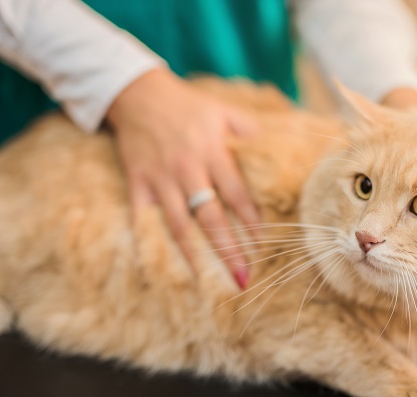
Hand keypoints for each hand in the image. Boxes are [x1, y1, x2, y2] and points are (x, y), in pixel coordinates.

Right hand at [106, 68, 259, 288]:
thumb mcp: (223, 110)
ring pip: (179, 224)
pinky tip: (165, 267)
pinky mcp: (137, 183)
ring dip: (196, 255)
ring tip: (210, 281)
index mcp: (212, 151)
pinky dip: (152, 243)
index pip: (237, 194)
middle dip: (229, 249)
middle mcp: (187, 168)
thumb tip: (278, 148)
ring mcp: (160, 179)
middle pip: (211, 216)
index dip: (252, 222)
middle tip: (244, 276)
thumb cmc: (187, 106)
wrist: (138, 94)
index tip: (266, 246)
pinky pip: (143, 219)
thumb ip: (250, 130)